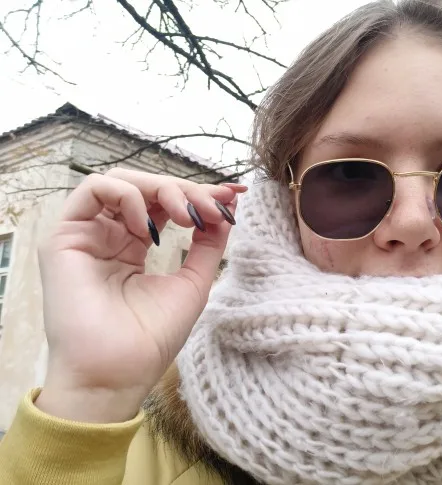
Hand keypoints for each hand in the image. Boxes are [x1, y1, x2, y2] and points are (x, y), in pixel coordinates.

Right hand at [35, 168, 245, 422]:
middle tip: (215, 208)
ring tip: (187, 217)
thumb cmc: (152, 337)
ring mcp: (88, 234)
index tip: (233, 195)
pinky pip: (93, 189)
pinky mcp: (65, 236)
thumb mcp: (192, 283)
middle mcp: (110, 236)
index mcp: (135, 246)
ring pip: (122, 181)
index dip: (198, 194)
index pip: (165, 205)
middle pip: (148, 189)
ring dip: (162, 190)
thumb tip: (226, 210)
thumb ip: (207, 244)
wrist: (118, 373)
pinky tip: (150, 228)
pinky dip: (129, 196)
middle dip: (187, 191)